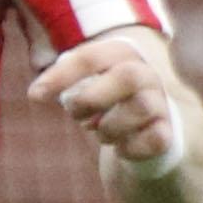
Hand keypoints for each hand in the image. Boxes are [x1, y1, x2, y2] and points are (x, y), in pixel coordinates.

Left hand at [29, 29, 182, 172]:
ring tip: (100, 131)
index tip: (34, 96)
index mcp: (123, 54)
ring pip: (140, 108)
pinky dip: (129, 148)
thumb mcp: (87, 82)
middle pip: (128, 76)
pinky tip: (120, 147)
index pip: (92, 57)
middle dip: (92, 98)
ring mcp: (162, 103)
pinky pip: (154, 140)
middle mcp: (147, 74)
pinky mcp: (168, 133)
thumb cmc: (109, 101)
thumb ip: (66, 82)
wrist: (152, 127)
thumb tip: (39, 92)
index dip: (61, 75)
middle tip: (74, 114)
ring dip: (108, 127)